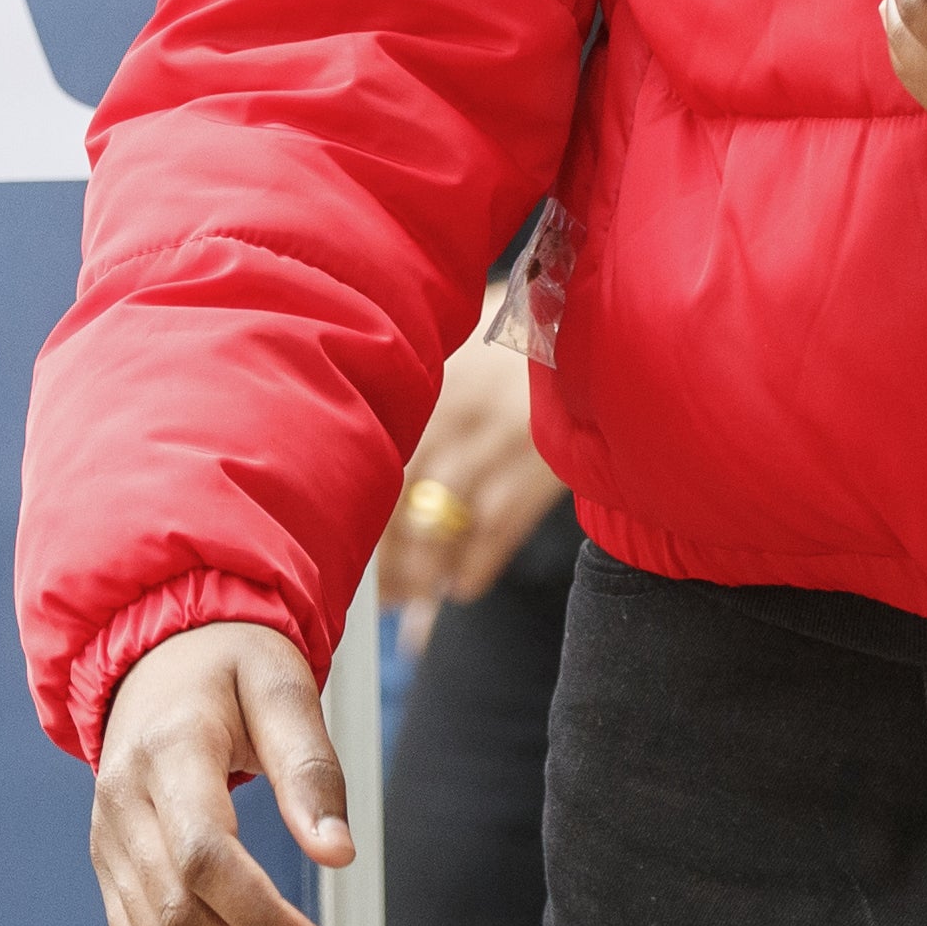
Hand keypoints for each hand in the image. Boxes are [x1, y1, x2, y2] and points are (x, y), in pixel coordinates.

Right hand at [88, 622, 359, 925]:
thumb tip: (338, 854)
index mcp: (167, 749)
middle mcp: (122, 803)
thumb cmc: (229, 668)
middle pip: (182, 918)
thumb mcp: (281, 687)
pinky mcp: (111, 873)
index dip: (262, 919)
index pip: (202, 857)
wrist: (158, 661)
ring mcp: (109, 843)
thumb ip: (310, 767)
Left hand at [373, 334, 559, 612]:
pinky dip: (475, 568)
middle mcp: (449, 415)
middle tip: (380, 592)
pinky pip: (495, 534)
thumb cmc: (503, 348)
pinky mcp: (537, 471)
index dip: (354, 519)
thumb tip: (357, 468)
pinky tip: (461, 585)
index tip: (341, 553)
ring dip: (424, 573)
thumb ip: (408, 401)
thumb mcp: (449, 355)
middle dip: (386, 559)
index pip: (371, 467)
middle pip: (398, 503)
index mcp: (420, 387)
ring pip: (441, 527)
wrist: (584, 329)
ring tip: (413, 596)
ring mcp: (494, 444)